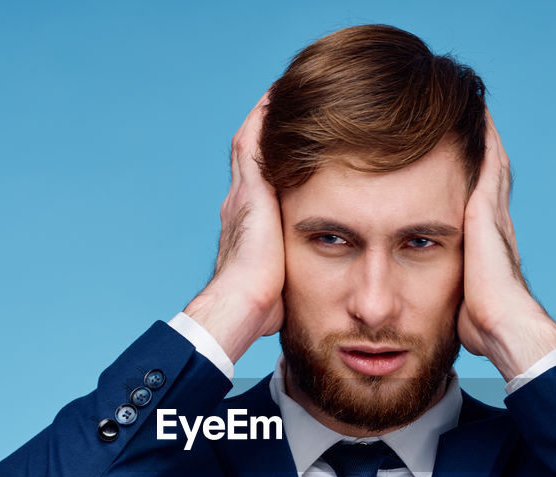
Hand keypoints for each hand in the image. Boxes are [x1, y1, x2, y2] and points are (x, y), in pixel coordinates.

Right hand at [183, 92, 285, 362]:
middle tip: (288, 101)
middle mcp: (240, 204)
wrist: (240, 307)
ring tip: (287, 88)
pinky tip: (278, 95)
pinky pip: (255, 141)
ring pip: (251, 141)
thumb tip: (315, 297)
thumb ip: (292, 278)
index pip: (259, 183)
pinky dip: (264, 118)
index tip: (288, 141)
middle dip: (266, 128)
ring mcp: (242, 196)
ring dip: (265, 115)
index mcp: (247, 226)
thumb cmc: (260, 309)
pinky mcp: (251, 192)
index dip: (270, 160)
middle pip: (251, 154)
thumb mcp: (282, 286)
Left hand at [457, 110, 555, 380]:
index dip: (476, 177)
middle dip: (481, 145)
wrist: (503, 325)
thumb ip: (457, 296)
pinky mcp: (485, 210)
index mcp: (489, 242)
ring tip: (472, 103)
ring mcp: (493, 214)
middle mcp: (496, 222)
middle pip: (490, 173)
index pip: (482, 201)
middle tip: (471, 113)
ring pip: (490, 162)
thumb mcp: (463, 304)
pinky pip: (485, 163)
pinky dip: (483, 138)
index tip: (464, 156)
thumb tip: (451, 313)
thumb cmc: (484, 325)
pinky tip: (476, 114)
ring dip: (482, 133)